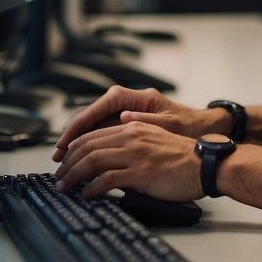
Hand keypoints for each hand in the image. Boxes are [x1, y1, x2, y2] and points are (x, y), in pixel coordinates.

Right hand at [51, 85, 205, 163]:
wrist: (202, 128)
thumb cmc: (188, 125)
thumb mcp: (170, 123)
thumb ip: (147, 122)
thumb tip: (123, 118)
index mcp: (131, 98)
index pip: (95, 110)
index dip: (77, 128)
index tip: (65, 144)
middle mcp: (124, 104)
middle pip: (89, 120)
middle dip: (72, 139)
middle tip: (58, 159)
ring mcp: (122, 116)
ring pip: (92, 129)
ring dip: (78, 146)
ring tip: (63, 163)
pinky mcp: (125, 128)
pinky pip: (101, 137)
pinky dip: (90, 149)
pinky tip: (80, 162)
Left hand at [53, 121, 202, 201]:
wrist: (206, 165)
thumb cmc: (184, 157)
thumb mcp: (154, 138)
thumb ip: (132, 139)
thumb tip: (110, 148)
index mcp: (133, 126)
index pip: (92, 135)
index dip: (72, 149)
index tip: (63, 162)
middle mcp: (132, 137)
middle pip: (87, 147)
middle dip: (67, 163)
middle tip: (58, 178)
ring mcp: (136, 154)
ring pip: (92, 161)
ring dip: (74, 176)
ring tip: (65, 187)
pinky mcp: (141, 173)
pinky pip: (107, 180)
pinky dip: (92, 189)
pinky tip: (86, 195)